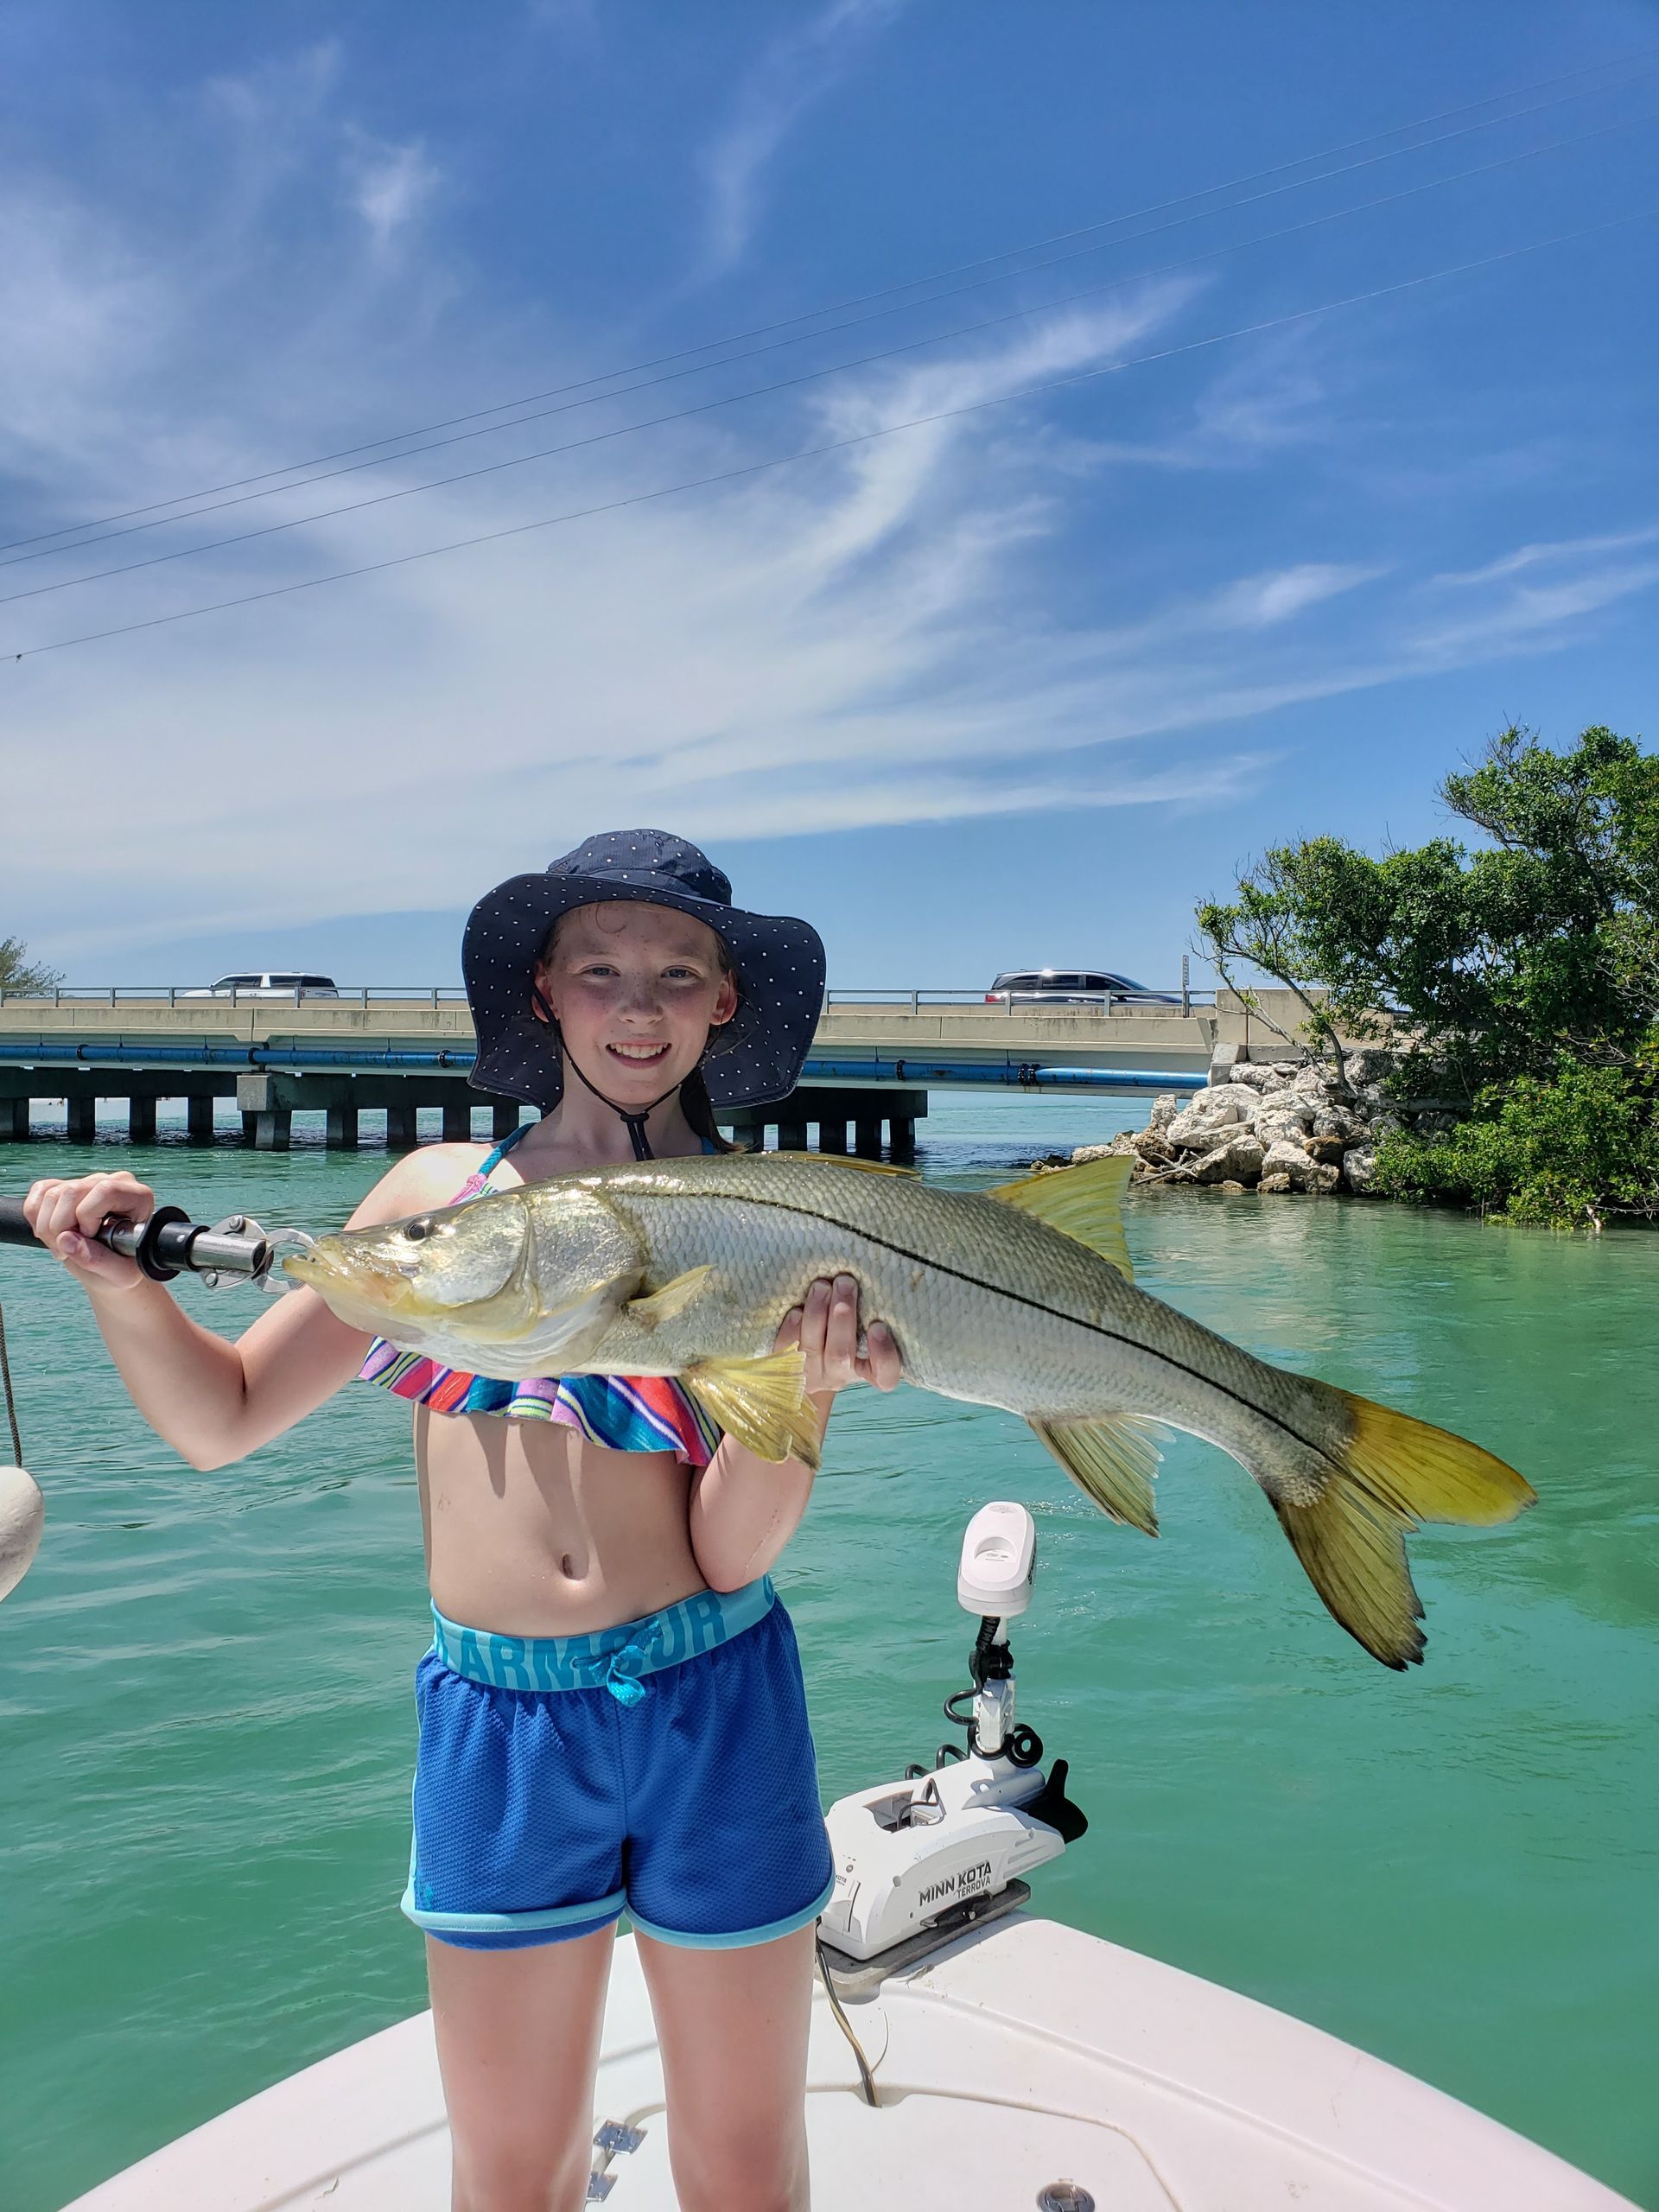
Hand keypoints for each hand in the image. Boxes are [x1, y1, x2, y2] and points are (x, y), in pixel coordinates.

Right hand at [23, 1171, 156, 1294]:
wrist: (111, 1266)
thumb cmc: (122, 1267)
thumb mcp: (120, 1274)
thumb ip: (98, 1260)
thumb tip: (65, 1240)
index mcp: (138, 1198)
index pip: (106, 1190)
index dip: (88, 1216)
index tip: (89, 1237)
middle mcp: (114, 1182)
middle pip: (72, 1191)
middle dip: (60, 1227)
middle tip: (67, 1252)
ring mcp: (88, 1182)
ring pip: (52, 1193)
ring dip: (46, 1227)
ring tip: (62, 1248)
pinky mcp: (66, 1185)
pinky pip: (39, 1191)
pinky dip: (36, 1217)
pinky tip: (52, 1234)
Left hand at [775, 1274, 900, 1398]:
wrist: (798, 1372)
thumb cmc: (838, 1336)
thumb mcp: (857, 1332)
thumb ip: (863, 1316)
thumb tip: (857, 1281)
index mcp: (865, 1369)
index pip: (884, 1375)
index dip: (883, 1355)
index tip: (878, 1326)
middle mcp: (838, 1375)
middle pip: (841, 1355)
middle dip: (842, 1318)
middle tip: (845, 1284)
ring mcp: (809, 1375)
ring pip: (812, 1349)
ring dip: (817, 1314)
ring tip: (821, 1286)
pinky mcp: (784, 1367)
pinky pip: (785, 1350)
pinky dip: (791, 1330)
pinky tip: (796, 1310)